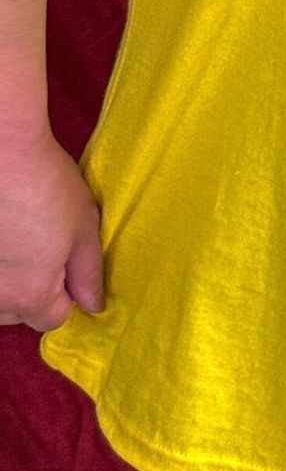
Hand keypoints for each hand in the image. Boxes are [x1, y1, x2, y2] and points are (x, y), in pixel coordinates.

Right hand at [0, 130, 104, 329]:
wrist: (2, 151)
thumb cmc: (45, 184)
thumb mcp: (83, 226)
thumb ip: (88, 273)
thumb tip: (92, 305)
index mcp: (30, 294)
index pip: (53, 319)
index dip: (65, 293)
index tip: (65, 262)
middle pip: (17, 313)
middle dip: (30, 290)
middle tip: (38, 246)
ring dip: (3, 279)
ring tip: (14, 238)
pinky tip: (1, 233)